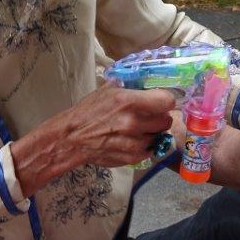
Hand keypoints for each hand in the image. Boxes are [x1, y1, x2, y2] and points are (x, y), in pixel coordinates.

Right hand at [13, 84, 175, 196]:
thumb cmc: (89, 111)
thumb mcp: (108, 90)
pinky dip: (144, 145)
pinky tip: (131, 140)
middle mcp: (134, 122)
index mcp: (129, 101)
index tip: (161, 101)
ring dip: (152, 132)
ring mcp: (134, 142)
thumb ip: (131, 86)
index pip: (167, 101)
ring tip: (137, 128)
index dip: (166, 100)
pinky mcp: (132, 157)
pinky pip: (150, 149)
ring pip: (159, 136)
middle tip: (149, 116)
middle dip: (159, 117)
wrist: (72, 138)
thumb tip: (151, 82)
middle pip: (166, 120)